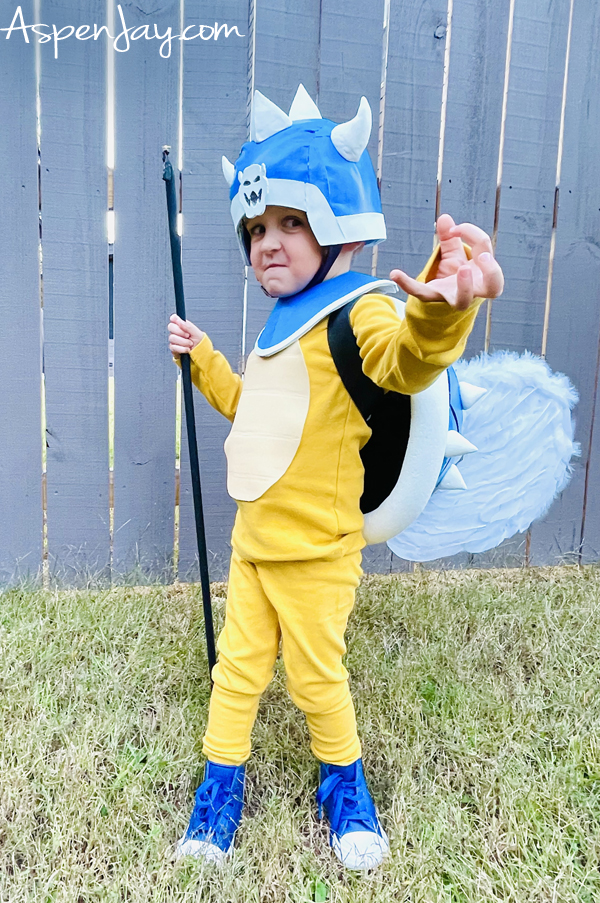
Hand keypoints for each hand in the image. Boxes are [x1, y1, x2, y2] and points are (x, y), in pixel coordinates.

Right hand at [168, 314, 204, 355]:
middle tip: (188, 336)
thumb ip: (188, 326)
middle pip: (170, 327)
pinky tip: (187, 349)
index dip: (175, 319)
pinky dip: (182, 349)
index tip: (180, 323)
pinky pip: (173, 347)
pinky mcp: (173, 348)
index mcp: (182, 325)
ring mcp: (173, 340)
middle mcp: (176, 332)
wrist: (200, 353)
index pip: (173, 318)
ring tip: (190, 344)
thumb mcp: (196, 332)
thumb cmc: (199, 341)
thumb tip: (179, 321)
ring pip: (172, 338)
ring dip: (183, 342)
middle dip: (180, 332)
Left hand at [389, 214, 503, 310]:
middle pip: (494, 286)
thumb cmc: (458, 276)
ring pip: (463, 300)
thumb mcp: (455, 254)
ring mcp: (455, 297)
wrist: (444, 299)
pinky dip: (407, 283)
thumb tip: (444, 218)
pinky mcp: (435, 299)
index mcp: (482, 271)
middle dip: (492, 272)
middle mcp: (475, 287)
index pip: (485, 248)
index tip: (455, 229)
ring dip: (464, 287)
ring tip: (461, 270)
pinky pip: (421, 293)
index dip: (471, 233)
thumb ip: (450, 238)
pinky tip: (394, 273)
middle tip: (484, 258)